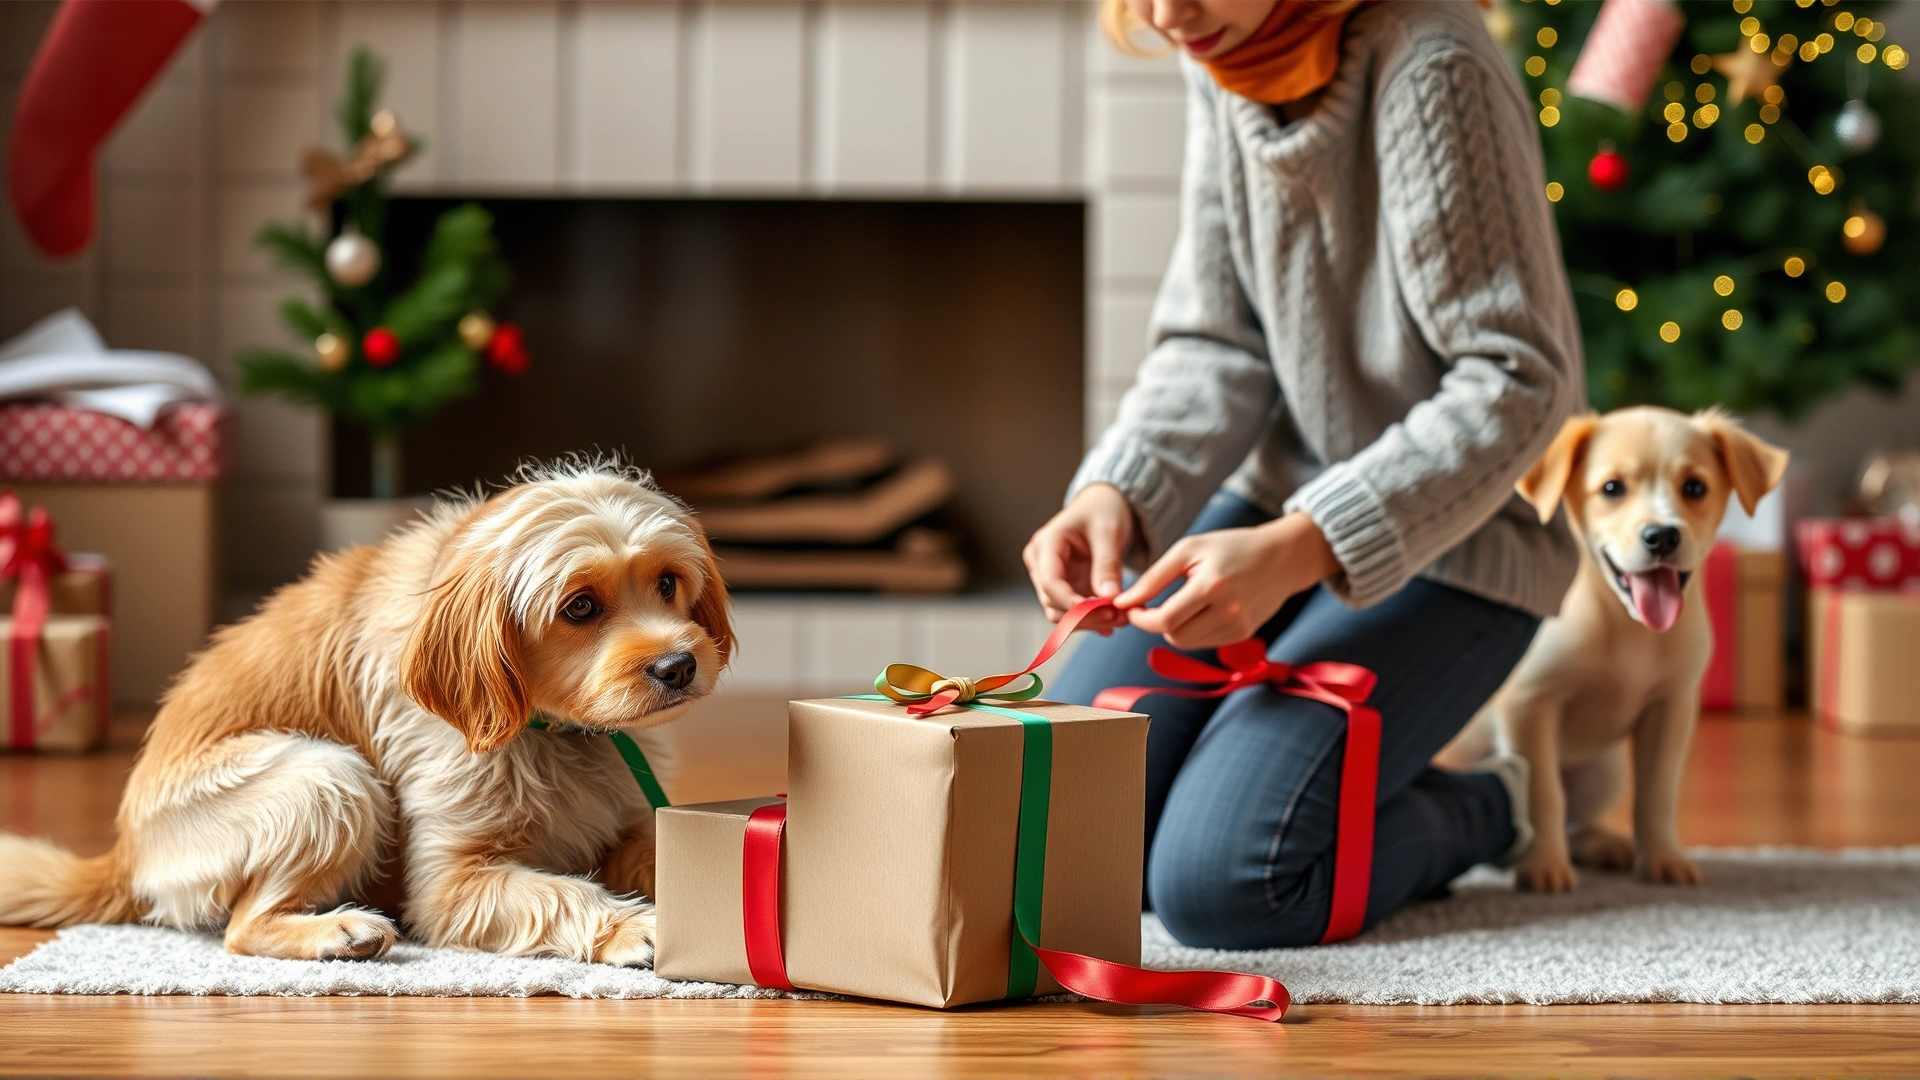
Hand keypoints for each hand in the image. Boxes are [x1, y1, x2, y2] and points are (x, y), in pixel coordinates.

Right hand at [1023, 484, 1136, 632]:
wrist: (1104, 505)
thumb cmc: (1103, 510)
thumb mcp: (1109, 532)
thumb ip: (1107, 564)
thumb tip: (1108, 598)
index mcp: (1046, 544)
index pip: (1050, 582)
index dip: (1073, 603)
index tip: (1104, 611)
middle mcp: (1040, 563)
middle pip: (1054, 602)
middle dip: (1087, 615)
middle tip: (1121, 617)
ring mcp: (1050, 577)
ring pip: (1061, 613)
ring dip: (1090, 621)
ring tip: (1121, 619)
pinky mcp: (1064, 587)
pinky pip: (1072, 611)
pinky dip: (1093, 618)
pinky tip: (1114, 621)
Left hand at [1118, 511, 1337, 650]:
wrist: (1282, 557)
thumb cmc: (1231, 547)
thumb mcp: (1189, 550)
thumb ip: (1154, 577)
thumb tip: (1123, 601)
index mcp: (1212, 585)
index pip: (1165, 619)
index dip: (1141, 618)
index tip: (1131, 606)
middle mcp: (1228, 611)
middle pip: (1173, 635)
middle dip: (1155, 622)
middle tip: (1150, 604)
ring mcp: (1238, 627)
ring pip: (1186, 642)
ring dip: (1173, 627)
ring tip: (1178, 602)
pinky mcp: (1243, 635)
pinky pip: (1204, 642)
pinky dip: (1193, 630)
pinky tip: (1199, 609)